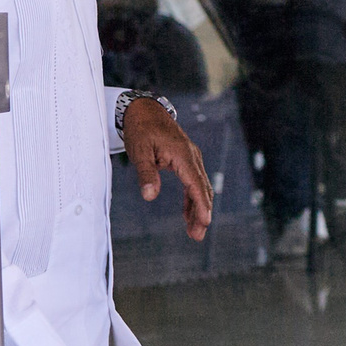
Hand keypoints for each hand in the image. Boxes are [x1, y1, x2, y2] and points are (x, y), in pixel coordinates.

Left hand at [124, 97, 212, 240]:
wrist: (144, 110)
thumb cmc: (141, 128)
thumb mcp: (139, 151)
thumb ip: (146, 174)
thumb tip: (149, 196)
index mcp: (183, 154)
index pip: (196, 184)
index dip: (201, 205)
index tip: (205, 222)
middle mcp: (191, 156)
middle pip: (202, 189)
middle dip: (202, 213)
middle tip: (197, 235)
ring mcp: (190, 158)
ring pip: (199, 187)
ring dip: (198, 208)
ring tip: (194, 231)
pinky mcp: (185, 160)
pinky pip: (192, 182)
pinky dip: (192, 199)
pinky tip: (188, 214)